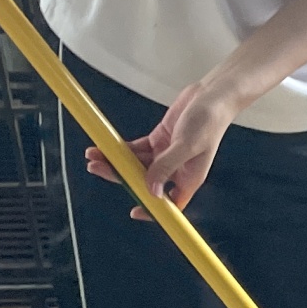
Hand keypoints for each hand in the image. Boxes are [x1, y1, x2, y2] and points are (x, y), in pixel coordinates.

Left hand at [86, 80, 235, 217]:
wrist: (212, 95)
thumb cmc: (209, 121)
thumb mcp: (187, 145)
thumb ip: (167, 166)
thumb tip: (150, 189)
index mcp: (189, 178)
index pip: (170, 204)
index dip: (154, 211)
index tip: (136, 212)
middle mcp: (176, 170)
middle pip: (144, 182)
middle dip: (120, 177)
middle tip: (98, 169)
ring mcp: (165, 155)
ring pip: (136, 165)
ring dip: (116, 162)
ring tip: (94, 156)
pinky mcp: (159, 141)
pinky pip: (136, 150)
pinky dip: (121, 150)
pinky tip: (106, 148)